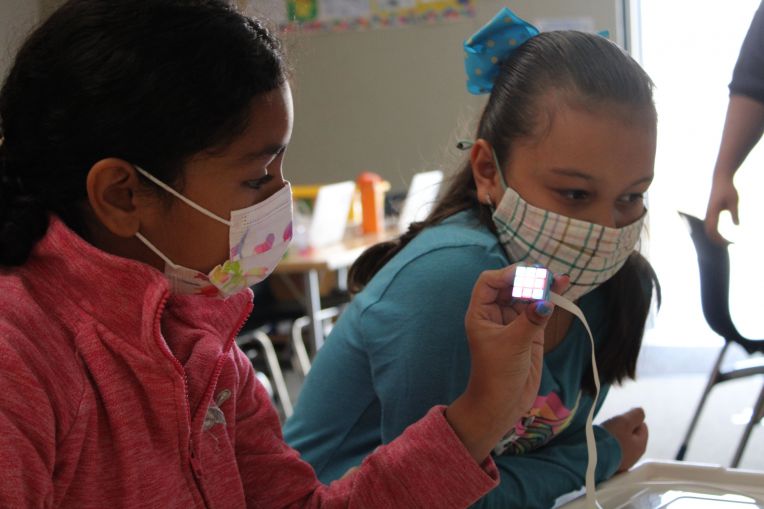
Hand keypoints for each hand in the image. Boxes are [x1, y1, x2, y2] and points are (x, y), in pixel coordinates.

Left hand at [446, 265, 568, 462]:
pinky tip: (562, 287)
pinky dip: (550, 298)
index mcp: (480, 313)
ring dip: (542, 285)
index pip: (489, 282)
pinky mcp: (530, 331)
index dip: (506, 274)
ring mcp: (513, 321)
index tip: (526, 273)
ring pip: (527, 295)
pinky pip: (539, 309)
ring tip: (559, 278)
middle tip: (547, 274)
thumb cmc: (497, 374)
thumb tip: (547, 300)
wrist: (502, 404)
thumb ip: (530, 320)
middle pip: (511, 285)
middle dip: (528, 277)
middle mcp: (495, 314)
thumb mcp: (513, 344)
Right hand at [601, 407, 647, 472]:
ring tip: (602, 436)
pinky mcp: (610, 468)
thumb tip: (640, 412)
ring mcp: (622, 464)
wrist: (592, 460)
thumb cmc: (610, 440)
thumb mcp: (624, 421)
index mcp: (641, 446)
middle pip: (630, 437)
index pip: (643, 427)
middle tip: (610, 426)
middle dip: (621, 430)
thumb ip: (635, 415)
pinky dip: (606, 448)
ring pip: (620, 446)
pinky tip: (598, 446)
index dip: (631, 420)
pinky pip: (610, 454)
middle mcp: (634, 457)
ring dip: (613, 439)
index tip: (619, 419)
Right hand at [705, 174, 738, 244]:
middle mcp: (708, 214)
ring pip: (707, 229)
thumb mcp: (734, 201)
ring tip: (724, 242)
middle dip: (716, 240)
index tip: (728, 243)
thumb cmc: (728, 189)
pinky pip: (709, 225)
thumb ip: (735, 213)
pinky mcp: (710, 212)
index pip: (713, 230)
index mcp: (713, 212)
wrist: (720, 180)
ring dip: (714, 237)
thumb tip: (737, 225)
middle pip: (708, 232)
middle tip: (728, 245)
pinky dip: (714, 232)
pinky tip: (721, 234)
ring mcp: (708, 213)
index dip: (719, 238)